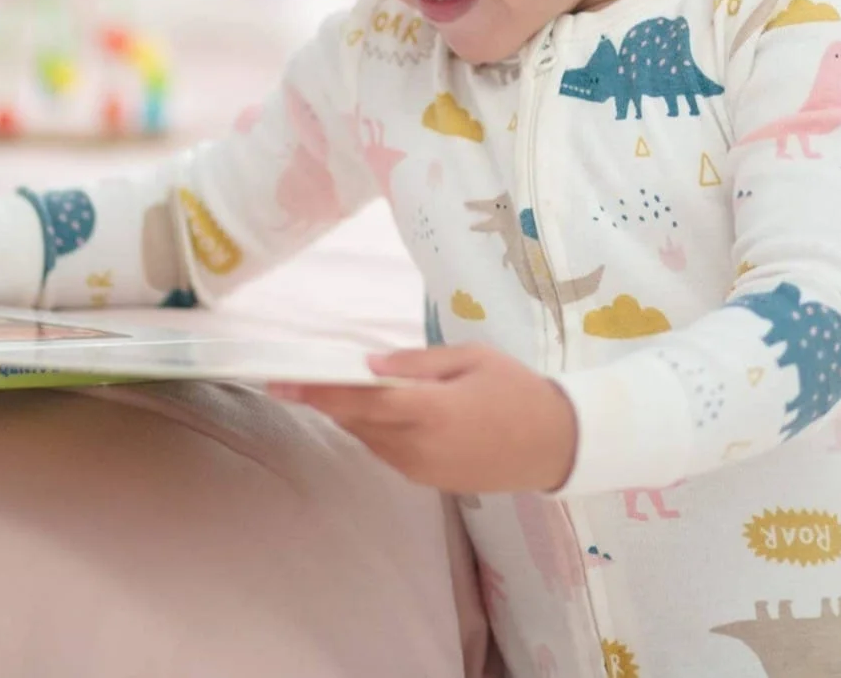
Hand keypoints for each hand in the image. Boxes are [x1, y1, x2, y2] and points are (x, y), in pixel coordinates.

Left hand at [267, 345, 577, 493]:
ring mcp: (422, 469)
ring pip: (369, 439)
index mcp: (431, 411)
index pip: (361, 400)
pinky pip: (387, 451)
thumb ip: (417, 363)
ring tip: (330, 388)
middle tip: (295, 376)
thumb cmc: (518, 391)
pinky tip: (371, 410)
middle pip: (357, 422)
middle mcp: (419, 446)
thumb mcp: (471, 359)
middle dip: (326, 400)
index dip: (319, 391)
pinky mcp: (428, 481)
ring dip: (349, 416)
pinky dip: (372, 430)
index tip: (283, 380)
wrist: (557, 445)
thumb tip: (369, 364)